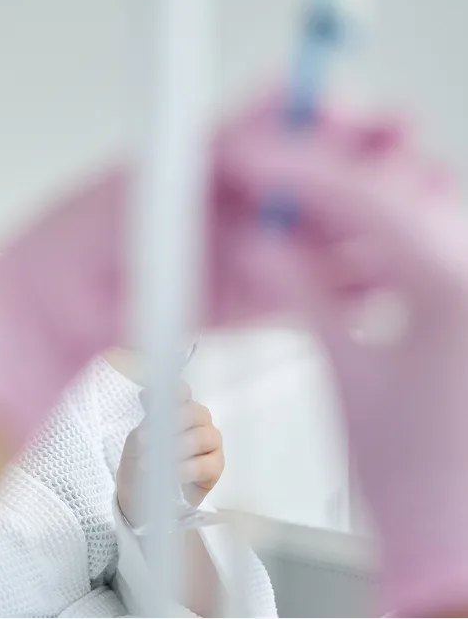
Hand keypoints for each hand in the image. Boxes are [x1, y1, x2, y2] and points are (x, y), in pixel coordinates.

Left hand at [116, 384, 224, 527]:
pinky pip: (206, 465)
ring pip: (202, 437)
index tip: (158, 396)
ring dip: (176, 448)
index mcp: (179, 407)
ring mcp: (211, 441)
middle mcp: (198, 420)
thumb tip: (147, 394)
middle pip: (196, 412)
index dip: (175, 390)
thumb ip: (147, 418)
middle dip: (172, 422)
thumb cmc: (144, 457)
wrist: (142, 490)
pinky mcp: (216, 466)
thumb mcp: (139, 437)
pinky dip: (187, 469)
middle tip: (144, 439)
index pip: (182, 391)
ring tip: (152, 462)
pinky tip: (173, 474)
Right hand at [215, 97, 467, 616]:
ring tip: (290, 194)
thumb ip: (298, 294)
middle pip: (402, 181)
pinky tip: (335, 232)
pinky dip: (374, 225)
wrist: (456, 545)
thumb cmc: (419, 488)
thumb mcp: (345, 382)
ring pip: (418, 200)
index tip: (252, 153)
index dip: (302, 163)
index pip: (372, 195)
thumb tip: (256, 240)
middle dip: (329, 161)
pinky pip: (423, 238)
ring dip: (351, 189)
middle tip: (266, 157)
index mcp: (458, 297)